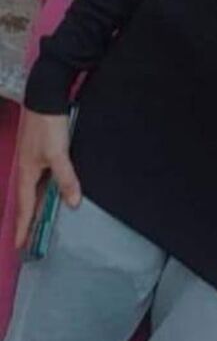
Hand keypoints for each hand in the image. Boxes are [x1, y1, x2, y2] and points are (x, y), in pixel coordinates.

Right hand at [14, 107, 81, 249]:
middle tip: (29, 237)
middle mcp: (26, 167)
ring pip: (34, 187)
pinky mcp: (39, 150)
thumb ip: (65, 179)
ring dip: (36, 203)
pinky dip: (44, 188)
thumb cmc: (47, 125)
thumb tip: (73, 203)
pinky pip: (40, 177)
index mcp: (26, 172)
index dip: (23, 226)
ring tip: (40, 219)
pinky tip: (50, 189)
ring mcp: (32, 158)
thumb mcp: (58, 154)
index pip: (25, 206)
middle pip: (27, 198)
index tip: (19, 245)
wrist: (44, 96)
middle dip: (28, 218)